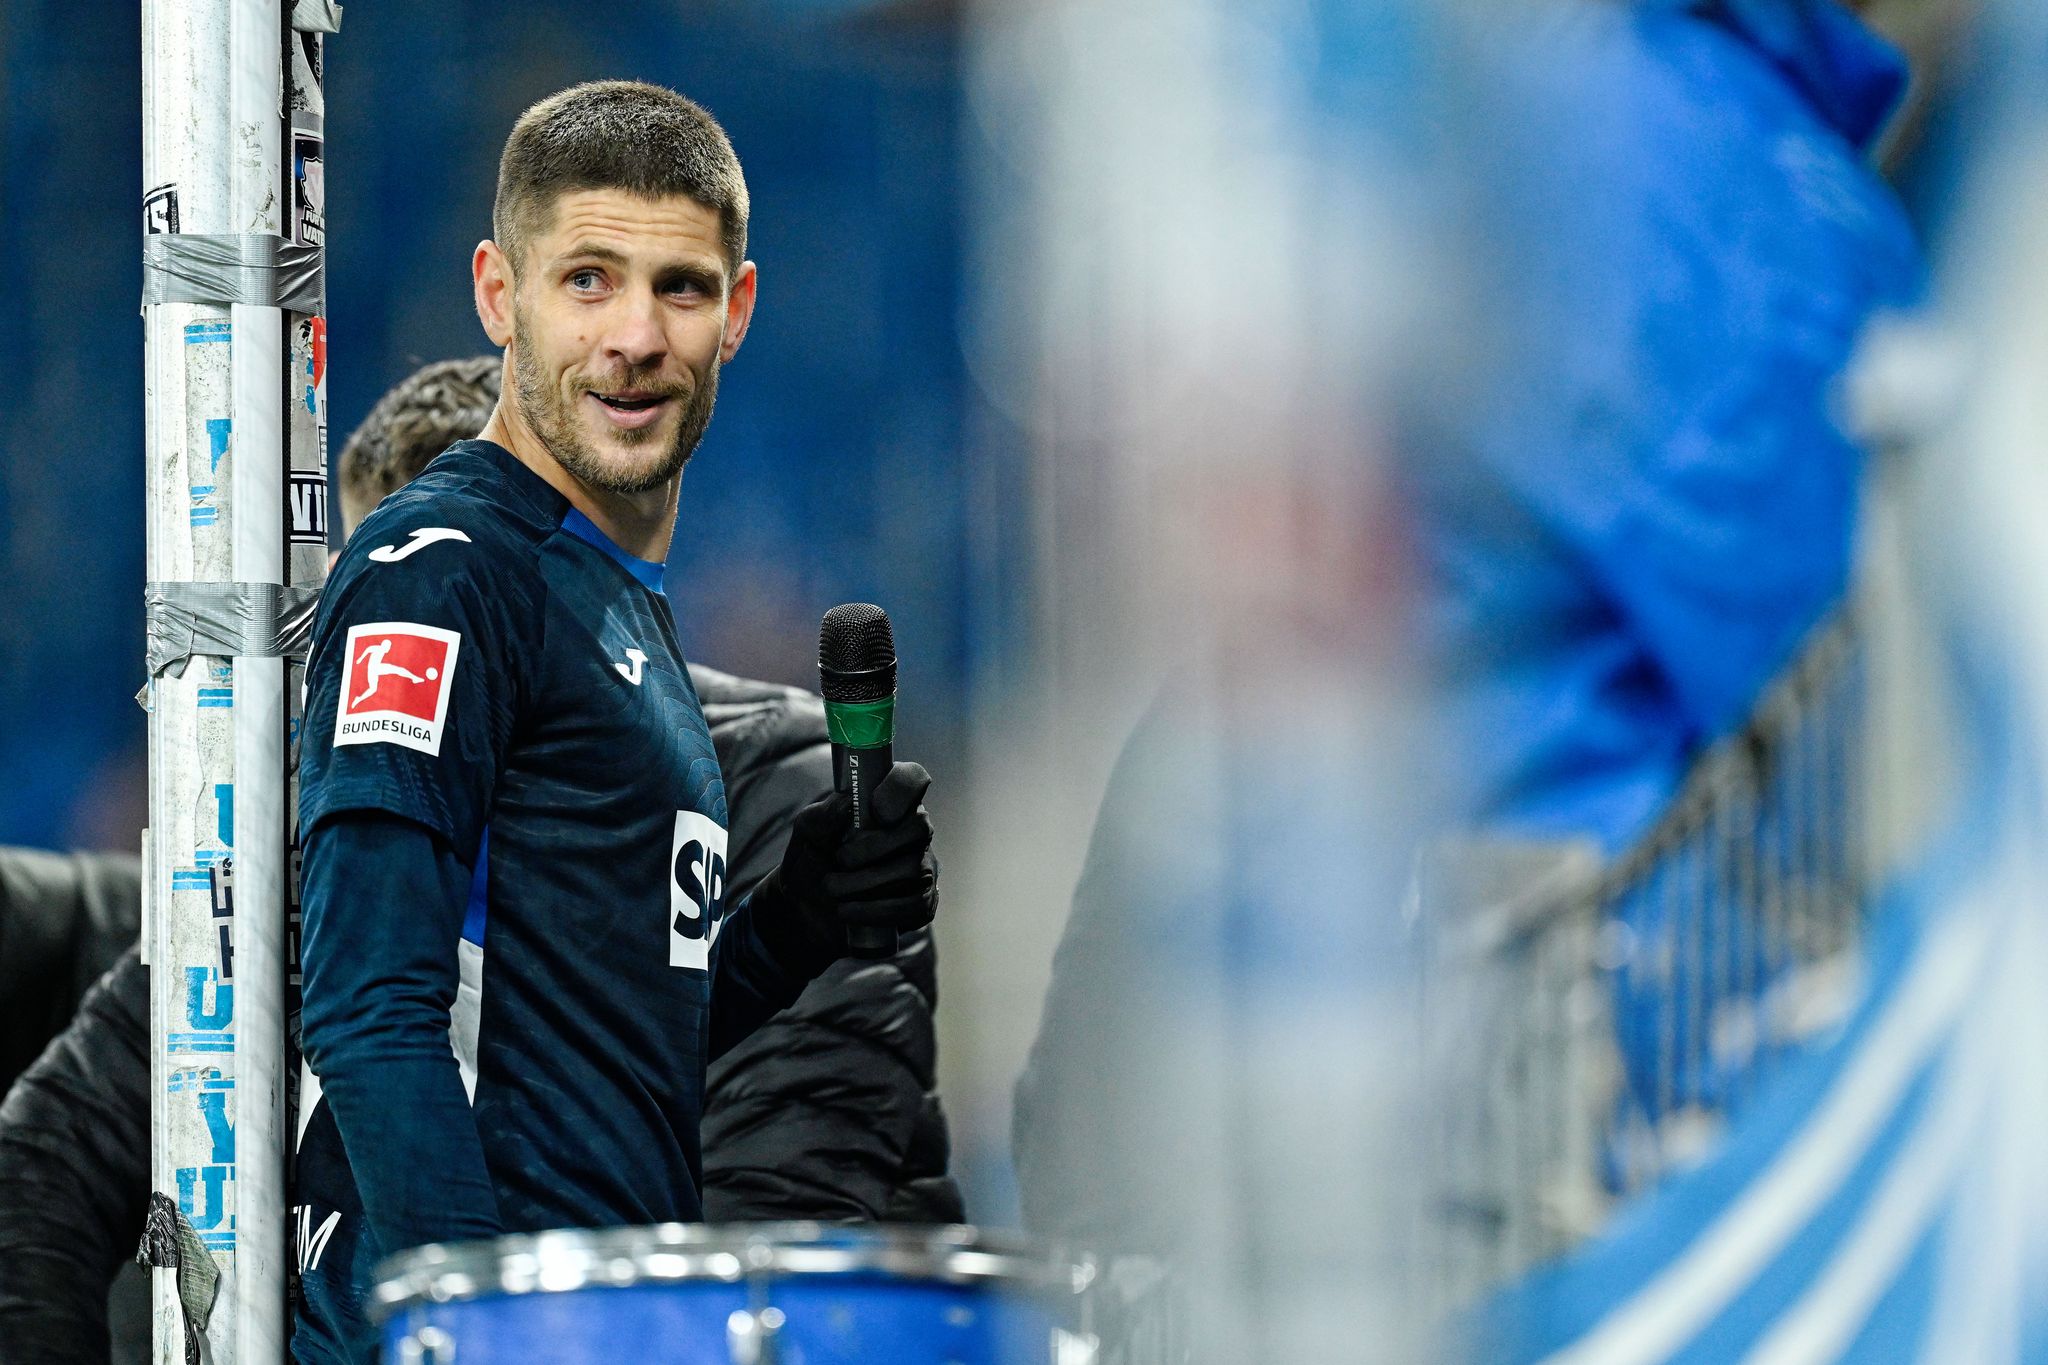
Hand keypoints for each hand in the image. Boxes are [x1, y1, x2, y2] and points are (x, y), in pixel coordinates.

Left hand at [756, 762, 937, 975]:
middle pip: (920, 826)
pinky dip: (876, 911)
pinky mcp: (922, 903)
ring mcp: (922, 867)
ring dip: (865, 883)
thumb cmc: (812, 860)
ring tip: (833, 890)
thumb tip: (851, 802)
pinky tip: (848, 911)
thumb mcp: (808, 833)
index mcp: (888, 802)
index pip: (913, 778)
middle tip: (840, 860)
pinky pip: (915, 905)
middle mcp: (911, 830)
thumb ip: (825, 814)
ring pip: (914, 869)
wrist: (805, 911)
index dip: (901, 790)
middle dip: (875, 847)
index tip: (876, 811)